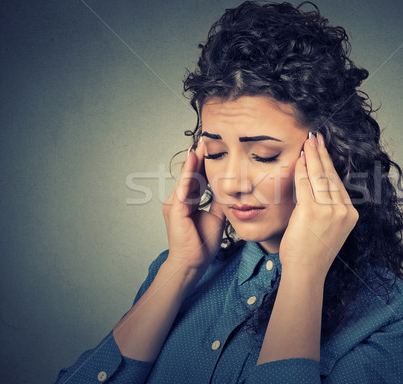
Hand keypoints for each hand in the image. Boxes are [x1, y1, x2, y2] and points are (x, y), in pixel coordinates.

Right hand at [162, 138, 225, 270]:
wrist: (193, 263)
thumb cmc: (202, 243)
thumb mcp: (216, 216)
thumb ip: (218, 200)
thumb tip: (227, 187)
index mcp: (188, 202)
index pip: (196, 178)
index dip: (203, 164)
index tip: (212, 149)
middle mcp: (178, 200)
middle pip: (190, 175)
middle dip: (198, 157)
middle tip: (205, 139)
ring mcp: (175, 204)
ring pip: (185, 178)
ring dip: (193, 161)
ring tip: (200, 145)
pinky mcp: (175, 210)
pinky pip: (183, 189)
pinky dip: (187, 175)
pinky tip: (192, 163)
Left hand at [279, 133, 358, 277]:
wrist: (306, 272)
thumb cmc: (312, 253)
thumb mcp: (327, 228)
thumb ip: (326, 208)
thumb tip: (316, 185)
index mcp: (350, 215)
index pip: (339, 184)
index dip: (330, 165)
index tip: (324, 151)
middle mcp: (343, 211)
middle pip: (331, 176)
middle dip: (322, 154)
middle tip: (316, 137)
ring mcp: (329, 211)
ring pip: (320, 177)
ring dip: (313, 157)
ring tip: (308, 142)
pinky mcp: (312, 211)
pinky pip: (306, 184)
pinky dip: (302, 169)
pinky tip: (300, 158)